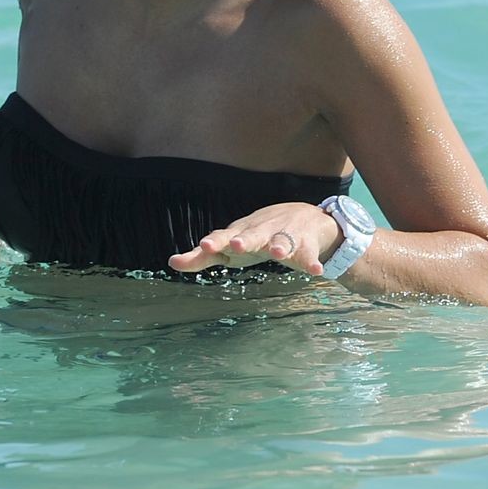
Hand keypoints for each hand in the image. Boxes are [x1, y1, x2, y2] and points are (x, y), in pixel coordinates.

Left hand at [167, 202, 343, 277]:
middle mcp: (260, 231)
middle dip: (245, 239)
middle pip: (252, 234)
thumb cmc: (257, 235)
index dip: (215, 242)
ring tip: (278, 253)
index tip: (205, 245)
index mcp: (239, 233)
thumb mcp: (229, 246)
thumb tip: (171, 263)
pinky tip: (316, 270)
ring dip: (280, 246)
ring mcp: (284, 236)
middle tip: (237, 245)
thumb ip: (202, 257)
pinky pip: (309, 255)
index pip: (224, 236)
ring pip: (282, 240)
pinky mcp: (306, 245)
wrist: (304, 218)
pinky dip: (312, 262)